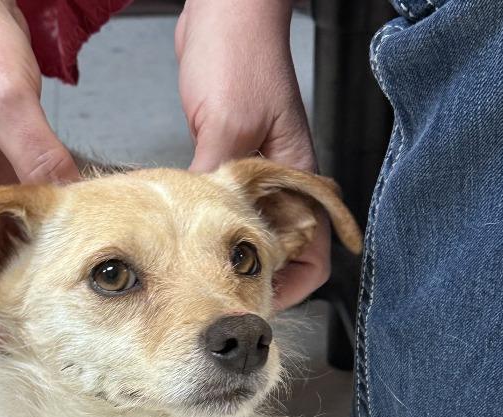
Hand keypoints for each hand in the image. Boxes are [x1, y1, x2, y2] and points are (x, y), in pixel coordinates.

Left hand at [176, 0, 329, 307]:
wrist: (225, 10)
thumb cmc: (239, 53)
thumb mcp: (226, 125)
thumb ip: (218, 180)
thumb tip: (201, 230)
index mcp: (295, 174)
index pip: (313, 252)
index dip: (291, 286)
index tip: (258, 302)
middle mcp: (279, 180)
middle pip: (283, 253)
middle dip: (259, 280)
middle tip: (223, 300)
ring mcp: (255, 173)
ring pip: (254, 235)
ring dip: (235, 257)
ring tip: (204, 278)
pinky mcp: (229, 161)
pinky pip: (228, 211)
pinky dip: (214, 229)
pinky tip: (189, 239)